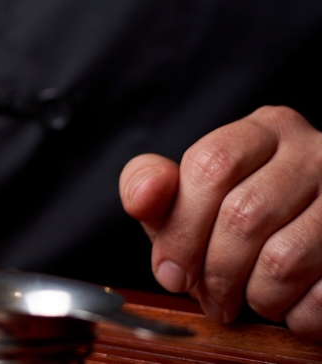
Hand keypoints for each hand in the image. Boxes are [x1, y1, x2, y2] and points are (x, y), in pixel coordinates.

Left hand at [120, 106, 321, 338]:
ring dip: (256, 296)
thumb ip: (151, 186)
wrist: (320, 243)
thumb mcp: (189, 193)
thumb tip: (141, 198)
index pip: (211, 166)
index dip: (181, 228)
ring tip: (250, 299)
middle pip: (244, 215)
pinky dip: (298, 315)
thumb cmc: (243, 216)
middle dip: (214, 271)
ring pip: (283, 260)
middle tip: (209, 298)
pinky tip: (291, 306)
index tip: (169, 271)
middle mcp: (317, 152)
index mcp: (267, 129)